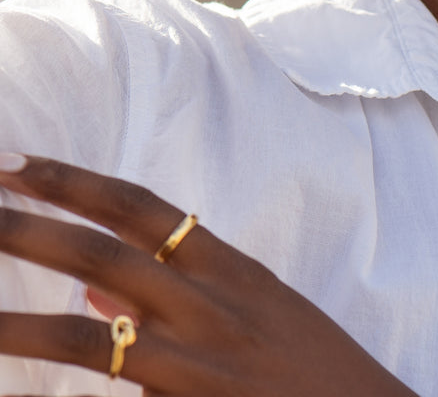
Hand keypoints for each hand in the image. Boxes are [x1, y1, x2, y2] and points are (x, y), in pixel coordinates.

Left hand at [0, 156, 415, 396]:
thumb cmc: (312, 367)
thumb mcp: (256, 311)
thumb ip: (178, 291)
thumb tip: (87, 285)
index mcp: (229, 267)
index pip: (138, 206)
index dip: (73, 181)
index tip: (18, 160)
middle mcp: (208, 302)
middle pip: (102, 251)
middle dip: (26, 223)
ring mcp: (196, 360)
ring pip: (87, 330)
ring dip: (14, 318)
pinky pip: (112, 391)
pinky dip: (61, 380)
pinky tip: (16, 387)